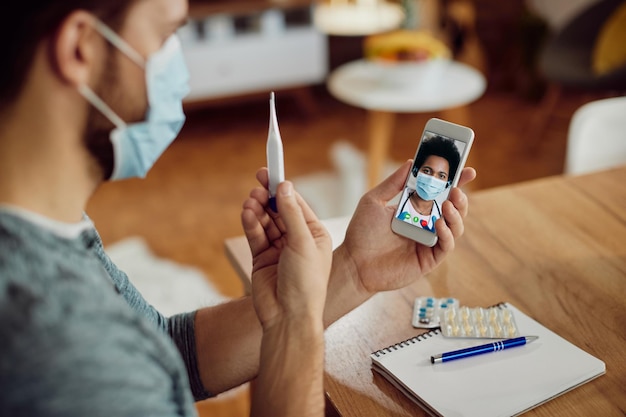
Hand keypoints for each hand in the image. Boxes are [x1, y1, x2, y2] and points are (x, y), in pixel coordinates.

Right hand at [241, 175, 332, 329]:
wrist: (289, 318)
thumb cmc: (306, 284)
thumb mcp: (303, 243)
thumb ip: (291, 214)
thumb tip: (285, 187)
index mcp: (315, 235)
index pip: (297, 204)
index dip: (284, 187)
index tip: (271, 171)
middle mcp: (297, 240)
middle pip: (280, 210)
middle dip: (269, 196)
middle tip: (258, 181)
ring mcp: (278, 250)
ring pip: (266, 221)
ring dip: (258, 209)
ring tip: (251, 199)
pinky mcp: (262, 259)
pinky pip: (255, 235)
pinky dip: (251, 223)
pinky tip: (247, 213)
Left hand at [341, 160, 475, 293]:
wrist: (354, 262)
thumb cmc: (361, 233)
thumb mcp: (374, 201)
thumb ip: (393, 183)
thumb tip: (411, 162)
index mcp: (415, 209)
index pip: (440, 193)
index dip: (456, 182)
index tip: (467, 171)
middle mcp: (425, 224)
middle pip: (453, 210)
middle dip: (460, 199)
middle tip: (457, 190)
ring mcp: (428, 242)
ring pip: (455, 227)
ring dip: (456, 215)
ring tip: (448, 204)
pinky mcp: (428, 259)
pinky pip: (446, 246)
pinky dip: (447, 234)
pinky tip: (439, 224)